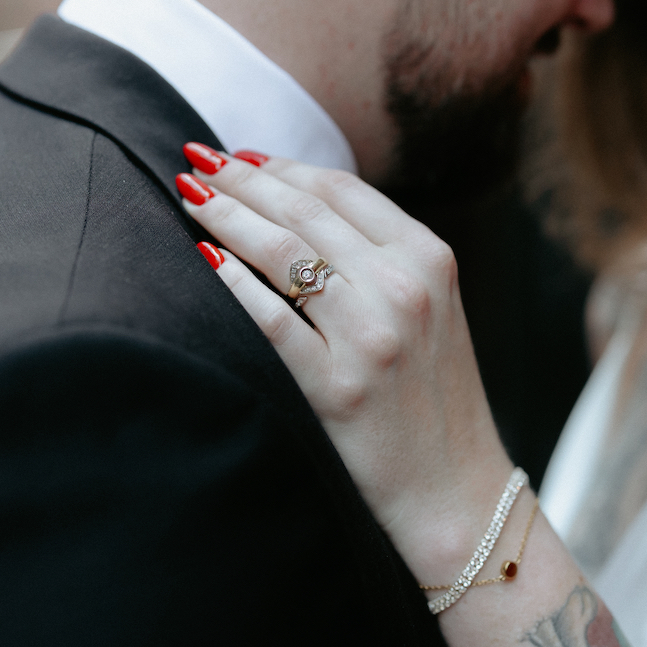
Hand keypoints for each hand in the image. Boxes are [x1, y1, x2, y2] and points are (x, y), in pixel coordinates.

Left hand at [179, 151, 515, 581]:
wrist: (457, 490)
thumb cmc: (436, 401)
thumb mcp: (434, 310)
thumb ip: (385, 258)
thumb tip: (303, 206)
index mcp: (430, 259)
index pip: (340, 190)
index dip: (281, 166)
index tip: (240, 157)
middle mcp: (404, 287)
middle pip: (304, 211)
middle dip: (240, 179)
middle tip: (196, 160)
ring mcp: (371, 336)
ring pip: (282, 252)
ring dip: (226, 215)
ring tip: (189, 197)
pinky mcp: (338, 386)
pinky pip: (269, 319)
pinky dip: (231, 282)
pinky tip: (203, 258)